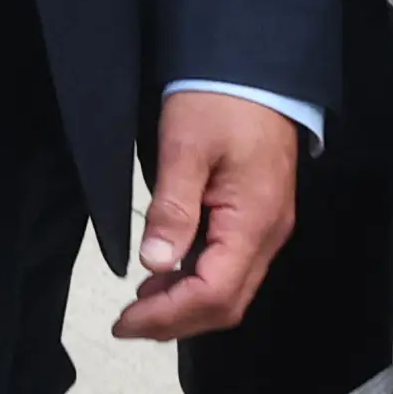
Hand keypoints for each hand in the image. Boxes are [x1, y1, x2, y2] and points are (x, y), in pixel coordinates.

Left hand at [113, 91, 300, 340]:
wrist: (257, 70)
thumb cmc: (218, 102)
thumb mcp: (185, 147)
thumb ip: (172, 206)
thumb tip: (154, 262)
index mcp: (253, 223)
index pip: (213, 293)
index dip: (168, 314)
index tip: (125, 321)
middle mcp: (268, 236)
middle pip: (226, 303)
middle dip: (177, 321)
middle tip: (127, 323)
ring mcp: (267, 228)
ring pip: (230, 289)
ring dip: (186, 305)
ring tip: (139, 306)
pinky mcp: (257, 217)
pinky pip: (230, 265)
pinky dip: (196, 281)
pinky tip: (165, 275)